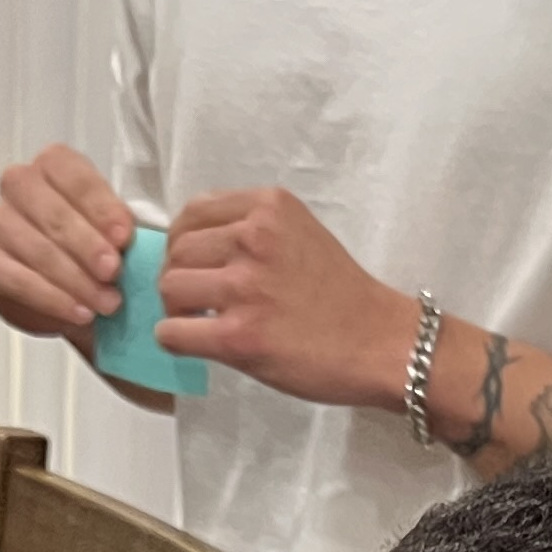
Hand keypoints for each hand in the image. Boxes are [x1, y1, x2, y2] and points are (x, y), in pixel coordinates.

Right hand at [0, 144, 135, 338]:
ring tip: (106, 303)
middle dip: (88, 247)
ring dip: (75, 280)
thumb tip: (123, 243)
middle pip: (53, 215)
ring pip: (36, 250)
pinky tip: (79, 312)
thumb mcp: (115, 230)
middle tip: (114, 273)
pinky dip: (51, 300)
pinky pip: (16, 281)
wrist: (73, 285)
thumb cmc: (95, 247)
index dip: (102, 209)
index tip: (124, 238)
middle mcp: (18, 185)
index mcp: (53, 164)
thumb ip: (118, 229)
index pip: (75, 178)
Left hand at [157, 188, 418, 411]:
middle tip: (198, 301)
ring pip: (170, 287)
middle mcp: (255, 237)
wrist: (382, 342)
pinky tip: (197, 344)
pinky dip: (174, 340)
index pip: (193, 211)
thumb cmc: (342, 294)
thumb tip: (193, 245)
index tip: (197, 265)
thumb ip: (252, 229)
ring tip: (199, 322)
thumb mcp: (300, 233)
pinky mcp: (240, 336)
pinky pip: (173, 332)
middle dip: (178, 276)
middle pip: (177, 250)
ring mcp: (246, 286)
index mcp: (269, 206)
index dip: (184, 242)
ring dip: (175, 309)